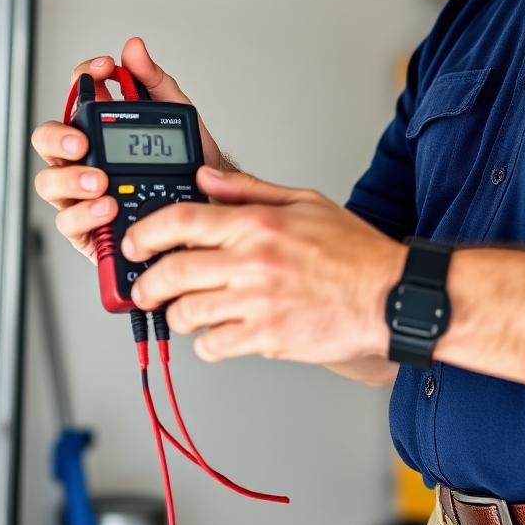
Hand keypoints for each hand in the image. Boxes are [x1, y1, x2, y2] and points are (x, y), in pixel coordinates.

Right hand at [31, 36, 223, 260]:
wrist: (208, 206)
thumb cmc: (188, 164)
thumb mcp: (177, 117)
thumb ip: (154, 82)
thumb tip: (133, 47)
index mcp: (101, 126)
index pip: (77, 94)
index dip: (83, 76)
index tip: (104, 69)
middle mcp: (84, 158)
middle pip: (46, 140)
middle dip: (57, 137)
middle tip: (82, 143)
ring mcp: (81, 193)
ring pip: (49, 182)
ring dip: (70, 179)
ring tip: (100, 182)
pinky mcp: (88, 227)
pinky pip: (69, 220)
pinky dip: (86, 213)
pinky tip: (107, 206)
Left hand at [125, 167, 406, 365]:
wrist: (390, 295)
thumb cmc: (353, 250)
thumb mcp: (304, 202)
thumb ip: (249, 190)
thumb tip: (207, 179)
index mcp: (258, 223)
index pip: (181, 220)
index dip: (146, 232)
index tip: (134, 242)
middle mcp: (253, 262)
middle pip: (173, 272)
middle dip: (146, 283)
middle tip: (144, 287)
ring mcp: (258, 302)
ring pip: (188, 313)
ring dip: (178, 314)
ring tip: (185, 310)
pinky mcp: (267, 337)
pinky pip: (214, 345)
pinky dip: (208, 342)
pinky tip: (219, 332)